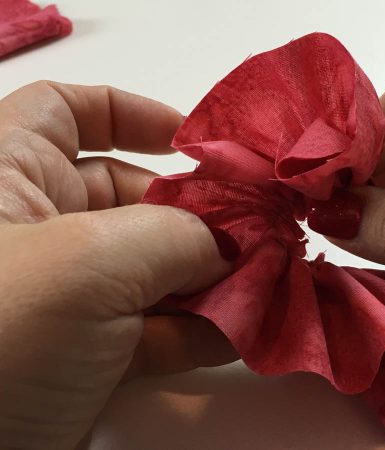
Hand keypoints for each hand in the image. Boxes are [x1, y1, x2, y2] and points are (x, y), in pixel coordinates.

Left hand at [0, 81, 237, 448]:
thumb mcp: (89, 263)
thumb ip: (176, 236)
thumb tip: (231, 241)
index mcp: (6, 174)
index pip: (67, 112)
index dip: (133, 114)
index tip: (194, 142)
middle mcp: (33, 229)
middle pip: (133, 197)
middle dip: (199, 216)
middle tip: (257, 234)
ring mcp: (61, 295)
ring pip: (150, 268)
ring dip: (209, 278)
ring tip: (263, 283)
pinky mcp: (81, 353)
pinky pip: (150, 329)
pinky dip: (195, 329)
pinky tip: (237, 330)